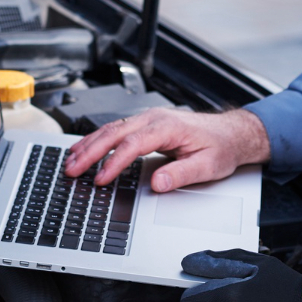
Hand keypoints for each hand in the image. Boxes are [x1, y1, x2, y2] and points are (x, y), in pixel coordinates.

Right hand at [64, 108, 268, 190]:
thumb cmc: (220, 147)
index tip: (101, 178)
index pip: (134, 144)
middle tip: (72, 169)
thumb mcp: (208, 165)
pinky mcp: (146, 125)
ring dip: (89, 144)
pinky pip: (117, 130)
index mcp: (168, 126)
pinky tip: (85, 149)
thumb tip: (158, 182)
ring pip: (112, 129)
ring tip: (70, 161)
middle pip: (115, 132)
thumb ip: (181, 174)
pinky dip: (98, 140)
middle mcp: (155, 118)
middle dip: (91, 151)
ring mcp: (149, 119)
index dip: (114, 162)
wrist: (231, 133)